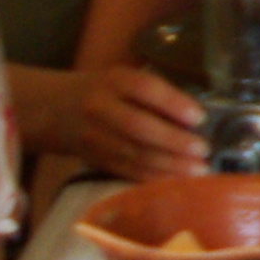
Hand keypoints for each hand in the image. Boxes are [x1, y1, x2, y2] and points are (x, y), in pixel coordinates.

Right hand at [76, 62, 209, 182]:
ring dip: (169, 165)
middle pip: (138, 126)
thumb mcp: (124, 79)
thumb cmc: (106, 91)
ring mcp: (95, 136)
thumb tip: (196, 120)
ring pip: (134, 153)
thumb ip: (154, 94)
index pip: (145, 89)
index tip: (199, 117)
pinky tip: (176, 180)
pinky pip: (127, 171)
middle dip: (174, 141)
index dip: (173, 104)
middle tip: (203, 150)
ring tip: (198, 170)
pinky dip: (154, 177)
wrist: (55, 109)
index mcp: (113, 80)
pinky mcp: (94, 159)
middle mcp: (100, 107)